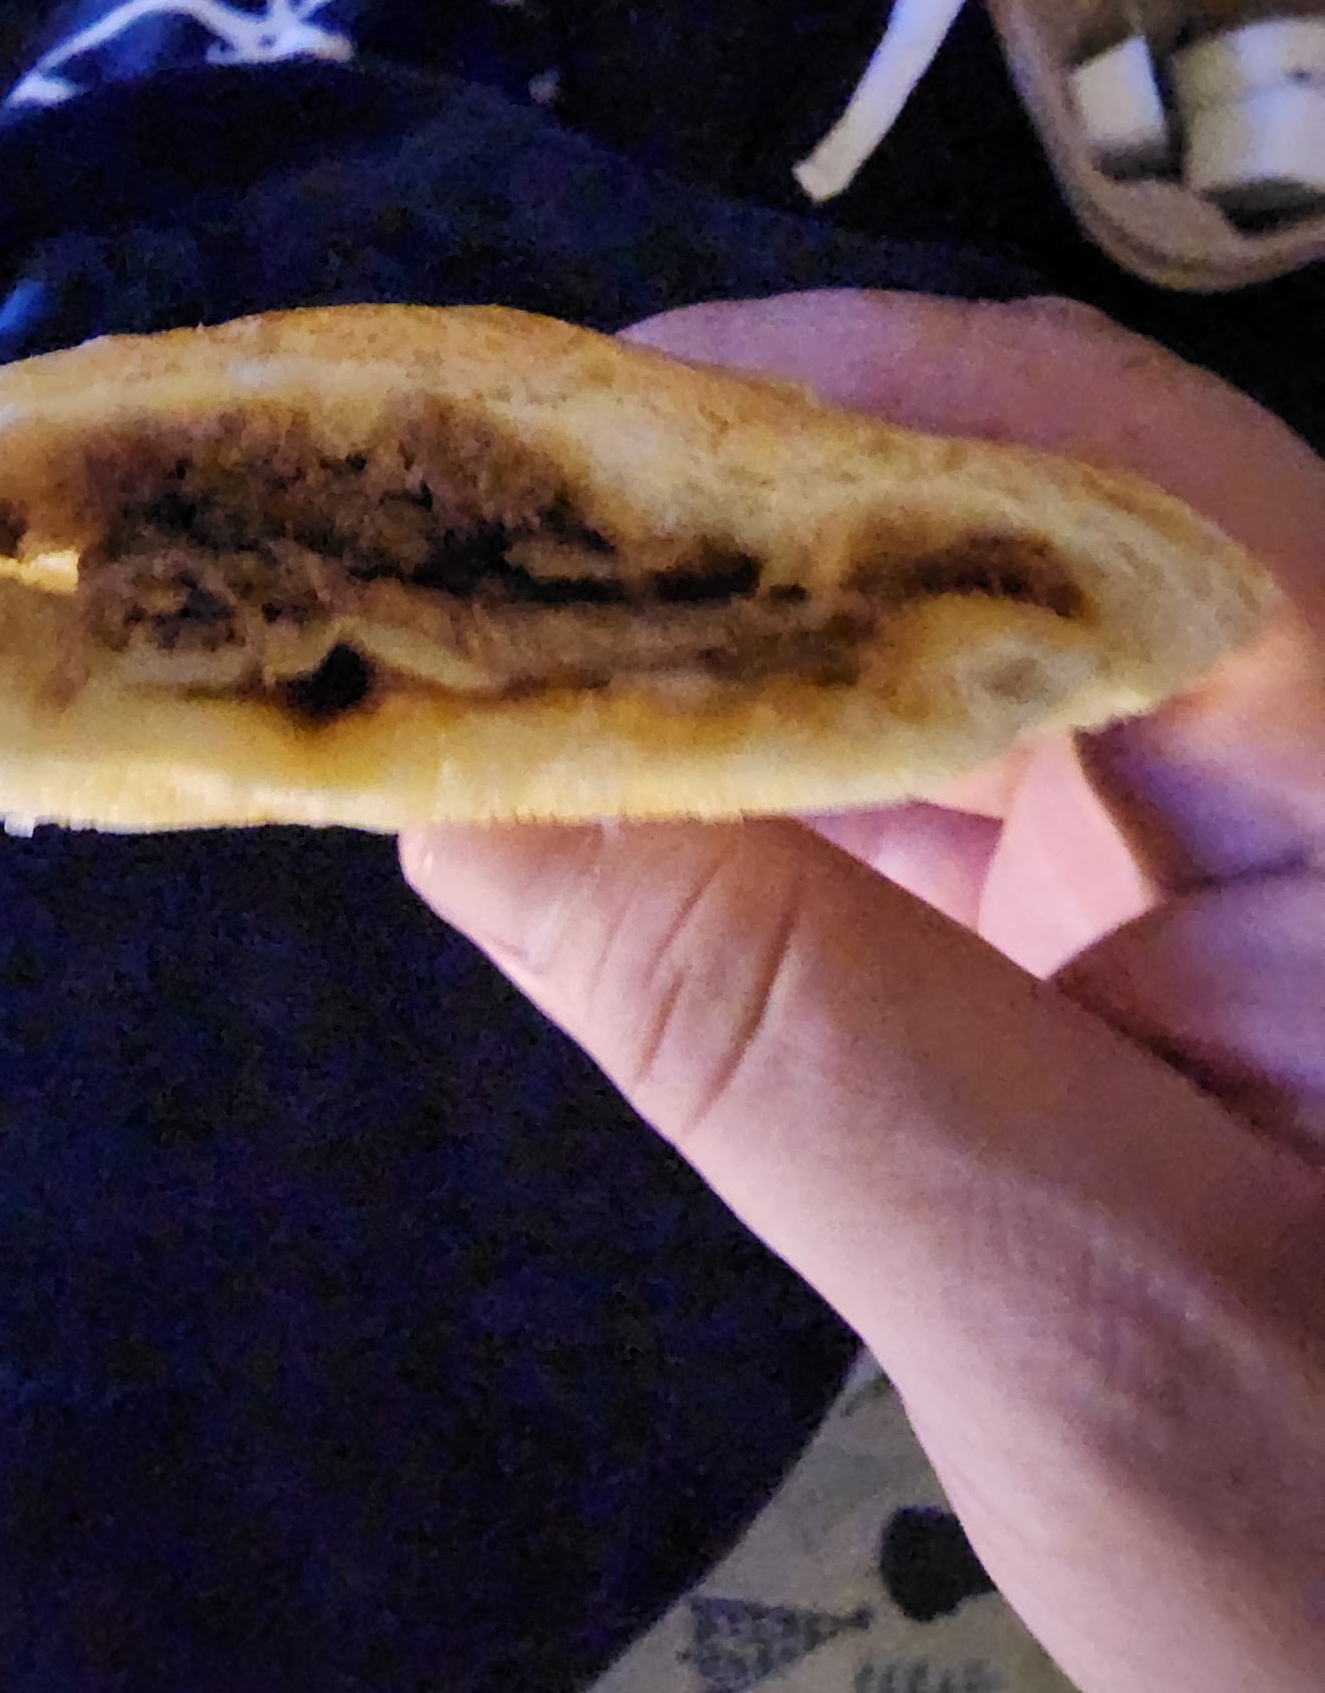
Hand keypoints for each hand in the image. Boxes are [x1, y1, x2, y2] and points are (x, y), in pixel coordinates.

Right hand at [400, 292, 1324, 1692]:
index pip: (1131, 483)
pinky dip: (793, 773)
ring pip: (983, 644)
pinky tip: (641, 793)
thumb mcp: (1053, 1291)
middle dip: (767, 513)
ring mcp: (1247, 827)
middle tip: (506, 521)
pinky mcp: (1164, 908)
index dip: (852, 401)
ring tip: (531, 642)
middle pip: (1043, 524)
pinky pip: (964, 778)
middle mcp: (1323, 747)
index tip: (585, 418)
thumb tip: (454, 787)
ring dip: (758, 645)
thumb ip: (771, 1025)